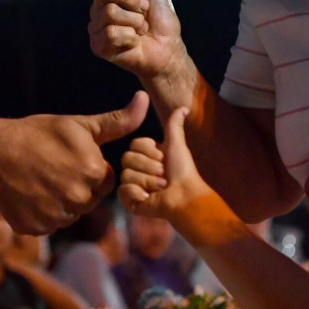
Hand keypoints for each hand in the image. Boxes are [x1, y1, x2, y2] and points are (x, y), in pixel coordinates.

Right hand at [0, 91, 148, 233]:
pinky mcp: (38, 228)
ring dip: (60, 202)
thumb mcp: (79, 124)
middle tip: (52, 168)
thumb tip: (145, 99)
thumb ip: (117, 120)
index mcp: (94, 173)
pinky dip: (41, 213)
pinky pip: (49, 224)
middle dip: (76, 187)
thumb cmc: (37, 134)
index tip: (68, 158)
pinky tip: (29, 194)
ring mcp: (57, 217)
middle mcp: (79, 199)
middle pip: (89, 199)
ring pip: (70, 214)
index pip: (104, 180)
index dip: (88, 168)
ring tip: (40, 180)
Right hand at [89, 0, 184, 81]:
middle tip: (144, 11)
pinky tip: (133, 43)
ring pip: (110, 13)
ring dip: (135, 22)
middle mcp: (98, 8)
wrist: (167, 50)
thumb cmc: (161, 20)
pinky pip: (111, 34)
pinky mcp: (99, 47)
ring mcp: (96, 28)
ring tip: (140, 30)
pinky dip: (130, 38)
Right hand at [118, 106, 211, 229]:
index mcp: (146, 155)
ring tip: (161, 188)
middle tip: (164, 174)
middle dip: (149, 167)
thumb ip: (175, 125)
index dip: (148, 151)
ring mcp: (132, 185)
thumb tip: (184, 108)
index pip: (133, 144)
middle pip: (127, 158)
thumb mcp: (177, 144)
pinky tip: (148, 197)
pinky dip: (137, 193)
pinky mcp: (129, 201)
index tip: (163, 158)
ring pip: (126, 175)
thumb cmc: (183, 171)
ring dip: (148, 181)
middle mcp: (137, 169)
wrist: (185, 196)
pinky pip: (123, 191)